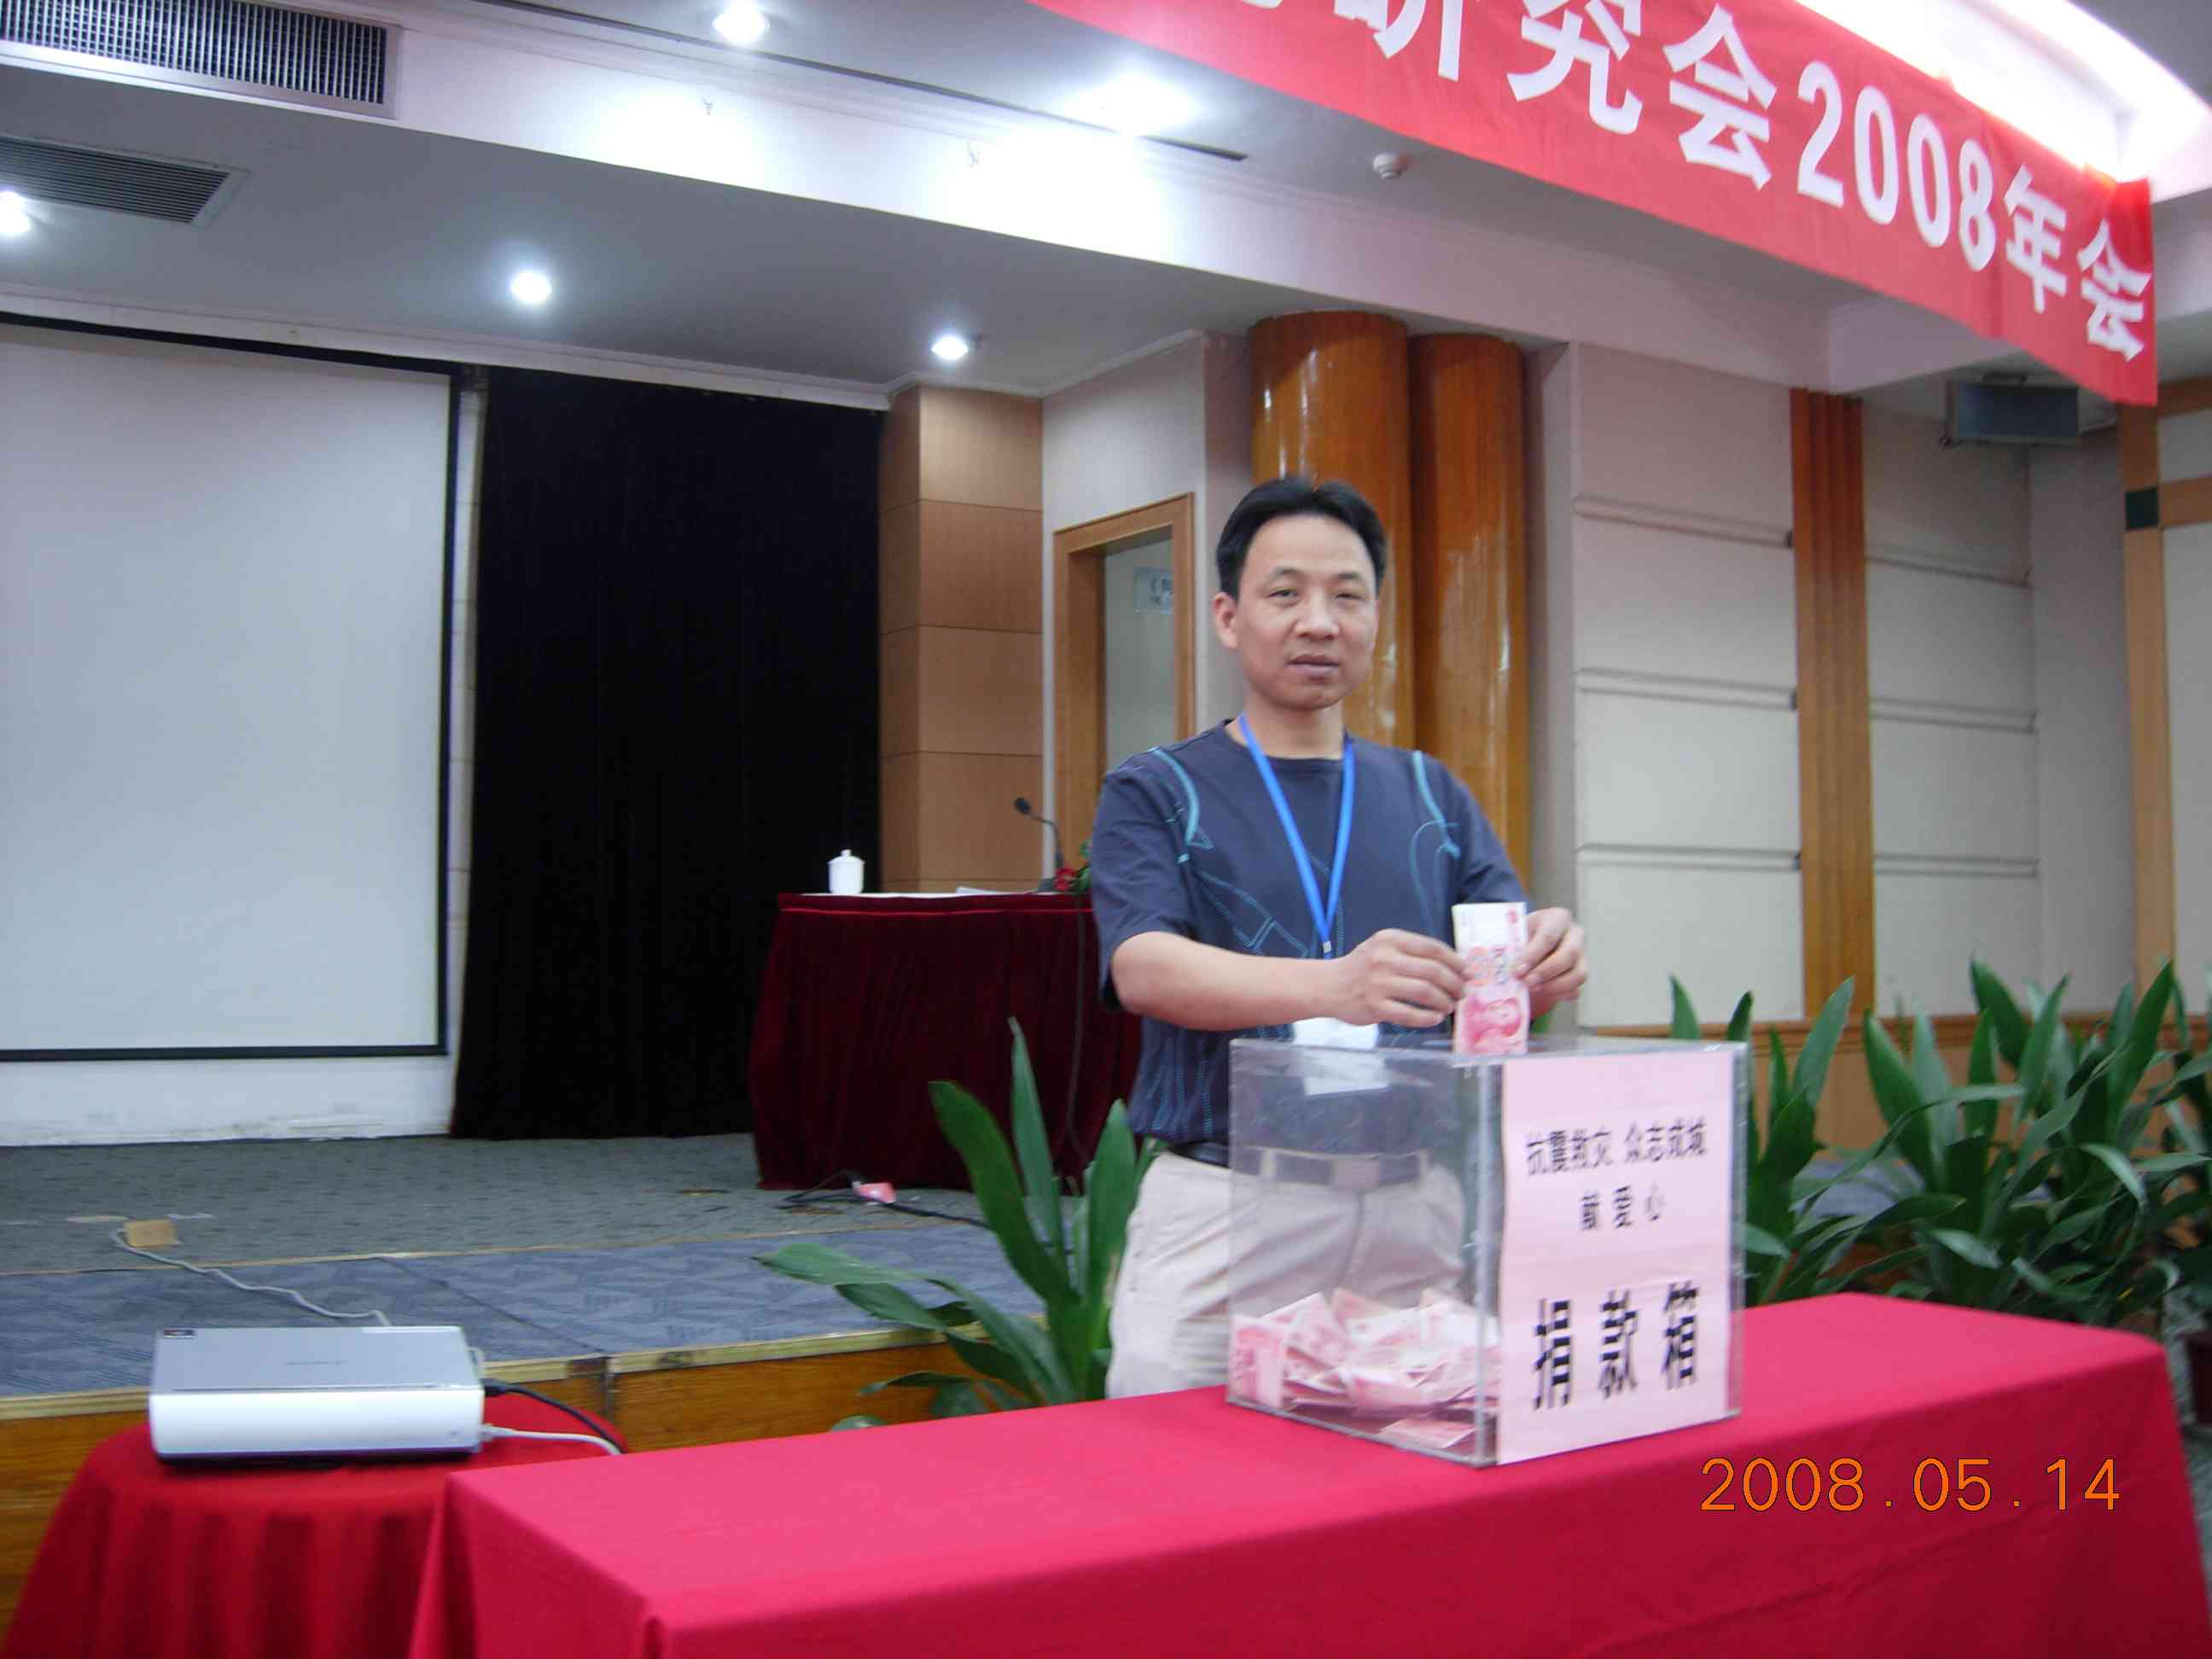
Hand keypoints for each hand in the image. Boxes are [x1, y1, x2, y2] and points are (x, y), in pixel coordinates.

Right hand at [1328, 929, 1468, 1027]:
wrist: (1328, 985)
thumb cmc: (1364, 967)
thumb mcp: (1384, 948)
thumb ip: (1413, 953)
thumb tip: (1456, 967)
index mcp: (1390, 939)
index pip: (1433, 948)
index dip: (1456, 961)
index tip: (1468, 972)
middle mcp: (1384, 958)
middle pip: (1433, 971)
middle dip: (1454, 984)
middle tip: (1462, 993)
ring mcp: (1378, 983)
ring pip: (1424, 992)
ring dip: (1444, 1001)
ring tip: (1450, 1006)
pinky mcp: (1374, 1006)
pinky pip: (1410, 1014)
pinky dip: (1428, 1018)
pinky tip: (1435, 1018)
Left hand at [1516, 908, 1586, 1013]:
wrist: (1534, 944)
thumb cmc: (1523, 936)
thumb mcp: (1515, 932)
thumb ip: (1510, 945)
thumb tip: (1503, 966)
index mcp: (1558, 918)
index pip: (1548, 936)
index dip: (1533, 955)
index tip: (1518, 970)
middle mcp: (1575, 935)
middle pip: (1568, 955)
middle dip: (1545, 972)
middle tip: (1526, 983)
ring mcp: (1582, 955)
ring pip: (1577, 975)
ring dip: (1553, 987)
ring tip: (1532, 989)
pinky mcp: (1581, 974)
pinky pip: (1575, 990)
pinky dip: (1558, 995)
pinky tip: (1541, 993)